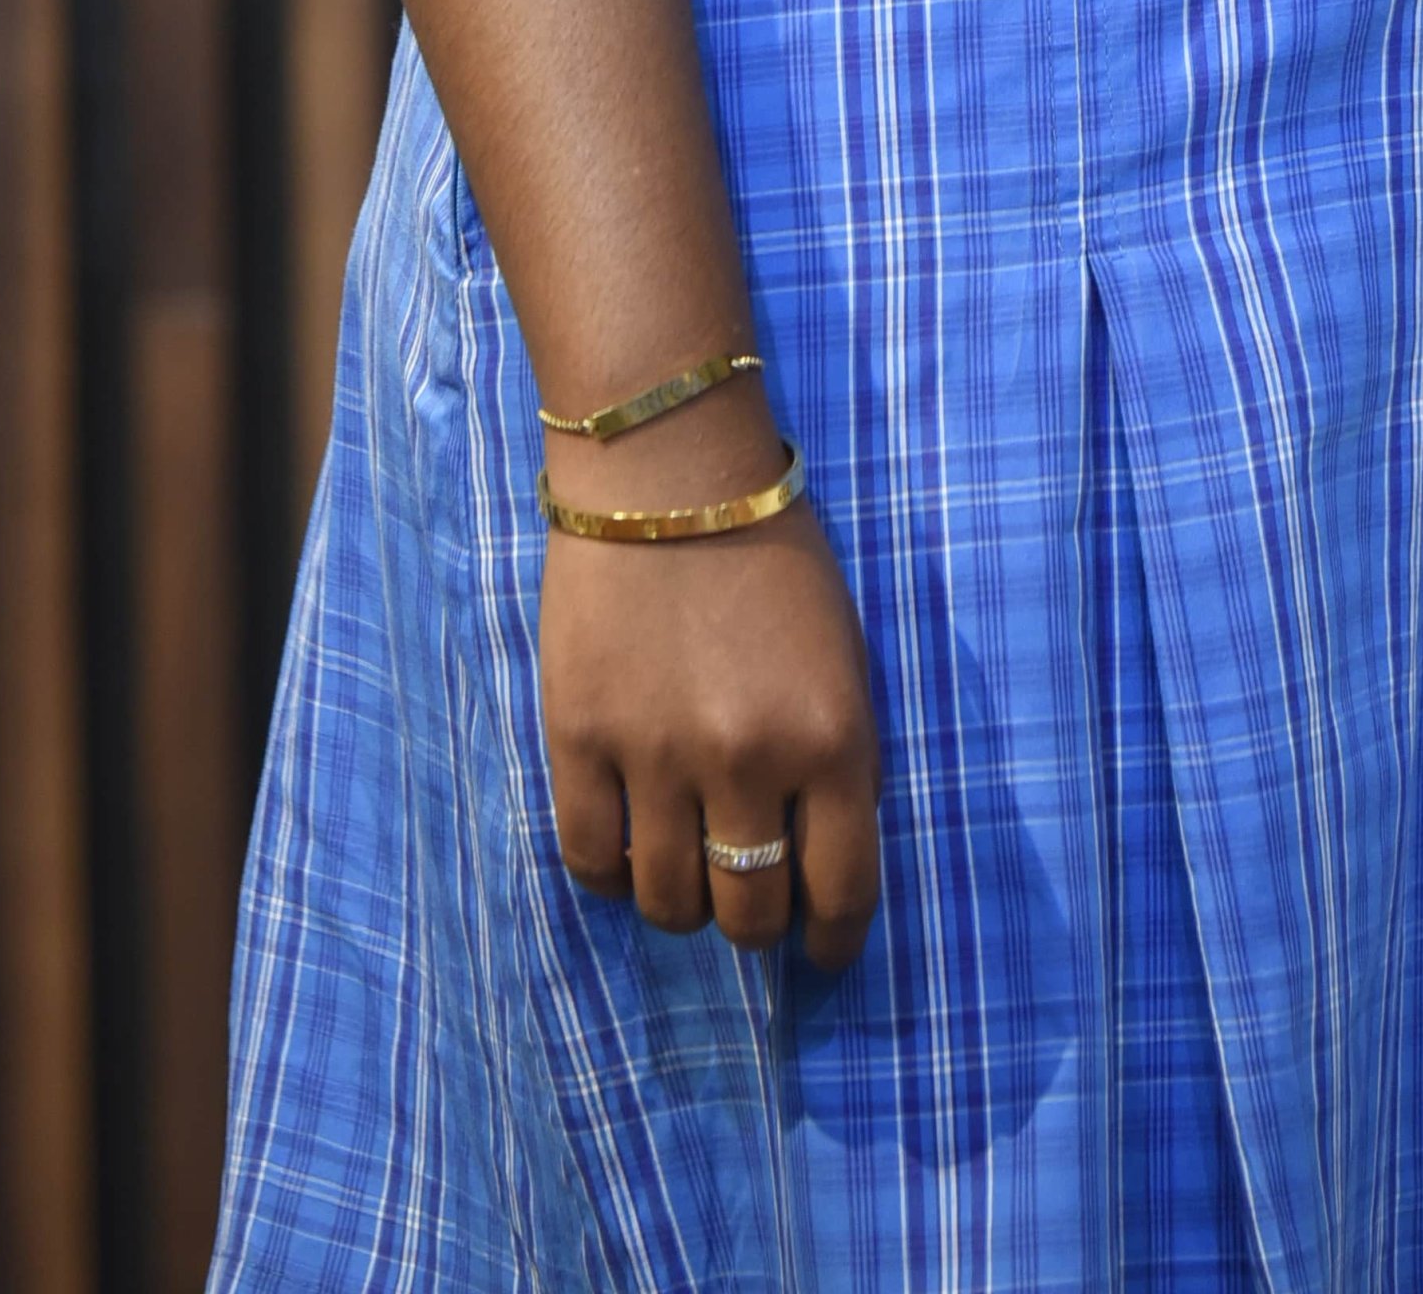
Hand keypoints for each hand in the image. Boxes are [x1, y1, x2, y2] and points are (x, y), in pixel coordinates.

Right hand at [539, 504, 881, 966]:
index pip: (842, 894)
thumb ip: (834, 760)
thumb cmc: (772, 554)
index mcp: (832, 739)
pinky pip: (590, 861)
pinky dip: (610, 875)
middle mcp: (748, 763)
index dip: (831, 942)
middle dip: (756, 925)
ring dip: (682, 904)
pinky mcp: (580, 738)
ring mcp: (657, 756)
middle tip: (748, 901)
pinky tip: (625, 850)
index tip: (819, 952)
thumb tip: (816, 862)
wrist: (668, 470)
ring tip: (683, 869)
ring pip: (669, 904)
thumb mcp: (842, 657)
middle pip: (751, 916)